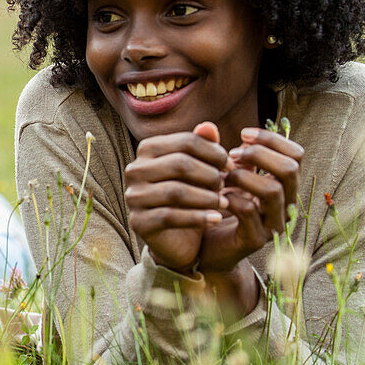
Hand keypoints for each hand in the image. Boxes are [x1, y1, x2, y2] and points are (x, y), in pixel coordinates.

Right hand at [124, 122, 228, 271]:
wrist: (178, 238)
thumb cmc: (191, 197)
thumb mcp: (200, 171)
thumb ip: (204, 147)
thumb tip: (209, 126)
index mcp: (148, 150)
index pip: (186, 141)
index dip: (213, 152)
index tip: (231, 166)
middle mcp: (135, 170)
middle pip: (179, 163)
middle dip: (209, 175)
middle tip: (227, 186)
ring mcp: (133, 196)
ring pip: (175, 191)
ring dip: (206, 197)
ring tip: (225, 203)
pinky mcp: (138, 222)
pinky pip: (171, 217)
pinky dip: (198, 218)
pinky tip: (216, 219)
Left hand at [197, 127, 303, 273]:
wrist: (206, 248)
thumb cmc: (218, 206)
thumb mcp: (225, 175)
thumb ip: (219, 153)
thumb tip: (206, 126)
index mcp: (284, 185)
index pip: (296, 155)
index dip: (272, 139)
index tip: (243, 134)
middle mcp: (285, 204)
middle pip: (290, 169)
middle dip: (259, 154)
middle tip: (232, 154)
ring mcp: (273, 224)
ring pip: (272, 190)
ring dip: (242, 176)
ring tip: (223, 176)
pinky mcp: (255, 240)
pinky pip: (248, 212)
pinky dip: (231, 198)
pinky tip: (218, 196)